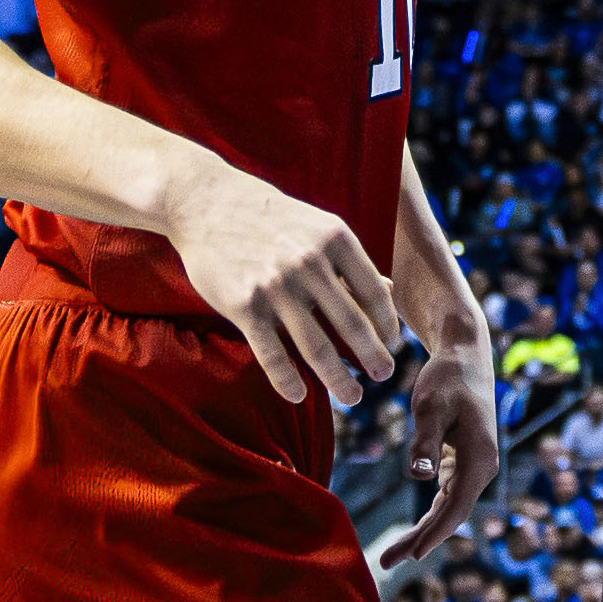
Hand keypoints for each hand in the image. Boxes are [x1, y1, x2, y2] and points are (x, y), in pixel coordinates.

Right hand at [167, 159, 399, 411]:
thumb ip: (351, 262)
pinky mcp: (244, 306)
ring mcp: (276, 286)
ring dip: (338, 380)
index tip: (393, 346)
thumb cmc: (273, 219)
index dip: (388, 325)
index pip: (374, 294)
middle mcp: (310, 263)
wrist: (208, 203)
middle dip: (373, 358)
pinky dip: (288, 382)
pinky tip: (299, 396)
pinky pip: (273, 355)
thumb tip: (389, 293)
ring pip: (317, 347)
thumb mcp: (319, 228)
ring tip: (353, 398)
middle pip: (352, 325)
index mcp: (336, 240)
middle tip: (384, 377)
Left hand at [377, 329, 500, 569]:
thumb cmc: (447, 378)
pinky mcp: (464, 460)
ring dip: (424, 531)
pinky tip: (414, 529)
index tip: (413, 556)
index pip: (456, 507)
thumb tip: (419, 477)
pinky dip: (430, 514)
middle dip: (422, 540)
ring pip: (449, 508)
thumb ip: (425, 441)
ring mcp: (475, 465)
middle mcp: (483, 466)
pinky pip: (448, 496)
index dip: (434, 534)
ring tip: (393, 554)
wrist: (465, 354)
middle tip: (387, 562)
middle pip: (452, 514)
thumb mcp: (430, 406)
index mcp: (479, 457)